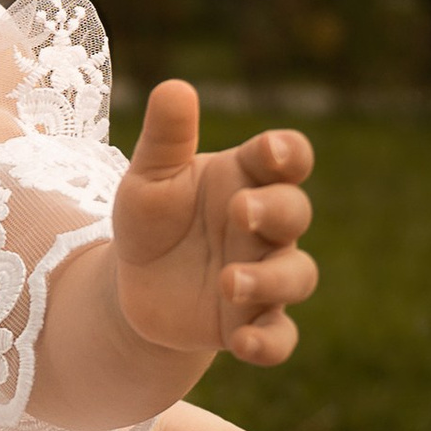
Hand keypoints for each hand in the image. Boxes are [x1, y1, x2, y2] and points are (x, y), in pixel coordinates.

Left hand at [110, 83, 316, 370]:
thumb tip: (175, 87)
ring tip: (229, 281)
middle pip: (296, 213)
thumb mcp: (148, 178)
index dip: (288, 153)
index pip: (287, 158)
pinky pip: (280, 337)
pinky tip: (245, 342)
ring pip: (297, 276)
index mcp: (246, 180)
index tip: (271, 152)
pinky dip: (270, 343)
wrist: (133, 284)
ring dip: (272, 279)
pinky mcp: (250, 324)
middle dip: (276, 211)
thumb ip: (165, 137)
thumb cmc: (151, 218)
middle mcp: (265, 228)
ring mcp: (264, 276)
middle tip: (241, 211)